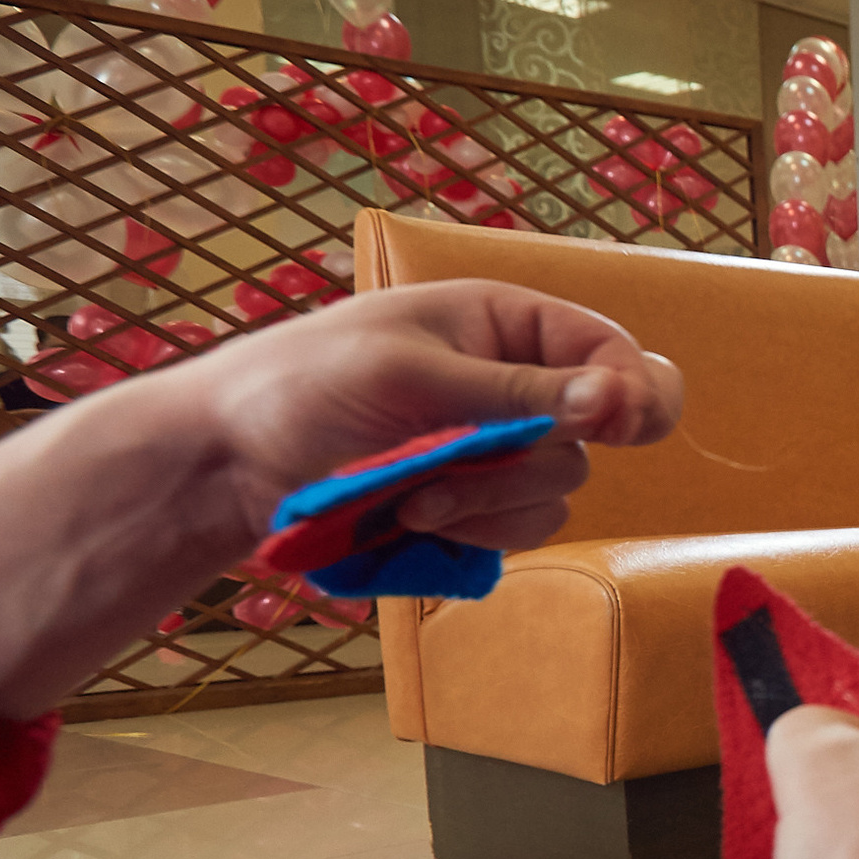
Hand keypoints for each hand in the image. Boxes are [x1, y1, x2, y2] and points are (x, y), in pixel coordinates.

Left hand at [199, 280, 683, 547]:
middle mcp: (515, 387)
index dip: (632, 390)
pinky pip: (520, 533)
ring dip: (487, 503)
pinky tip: (412, 517)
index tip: (620, 426)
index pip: (613, 353)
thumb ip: (517, 389)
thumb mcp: (410, 372)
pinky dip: (474, 533)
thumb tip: (618, 398)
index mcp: (506, 325)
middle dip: (525, 460)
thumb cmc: (300, 386)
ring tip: (411, 492)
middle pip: (592, 437)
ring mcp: (496, 454)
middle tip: (461, 459)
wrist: (226, 466)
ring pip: (557, 494)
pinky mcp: (477, 511)